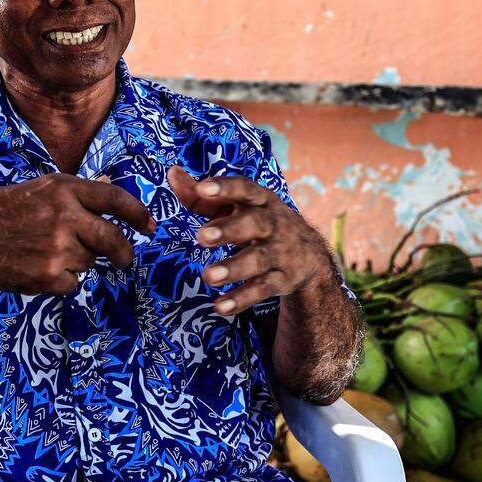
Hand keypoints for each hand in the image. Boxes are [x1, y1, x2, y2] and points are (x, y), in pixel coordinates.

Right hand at [0, 173, 154, 294]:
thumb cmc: (3, 213)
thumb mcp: (40, 190)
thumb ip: (77, 193)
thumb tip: (111, 188)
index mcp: (63, 188)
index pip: (115, 199)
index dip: (138, 214)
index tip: (149, 226)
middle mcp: (64, 215)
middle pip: (113, 238)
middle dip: (123, 253)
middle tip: (124, 260)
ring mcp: (57, 246)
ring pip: (89, 261)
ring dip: (76, 262)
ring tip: (44, 253)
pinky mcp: (49, 275)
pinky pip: (73, 283)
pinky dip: (61, 281)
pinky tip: (36, 268)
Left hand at [167, 165, 333, 315]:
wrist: (309, 256)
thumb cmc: (259, 223)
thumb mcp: (237, 207)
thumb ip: (203, 197)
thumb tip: (172, 174)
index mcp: (262, 200)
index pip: (245, 189)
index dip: (225, 187)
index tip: (202, 188)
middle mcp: (275, 224)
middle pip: (255, 223)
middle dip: (229, 229)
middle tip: (201, 237)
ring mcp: (281, 253)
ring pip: (259, 259)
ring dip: (234, 268)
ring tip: (207, 276)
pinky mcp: (283, 280)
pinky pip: (264, 290)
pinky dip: (242, 299)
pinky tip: (220, 307)